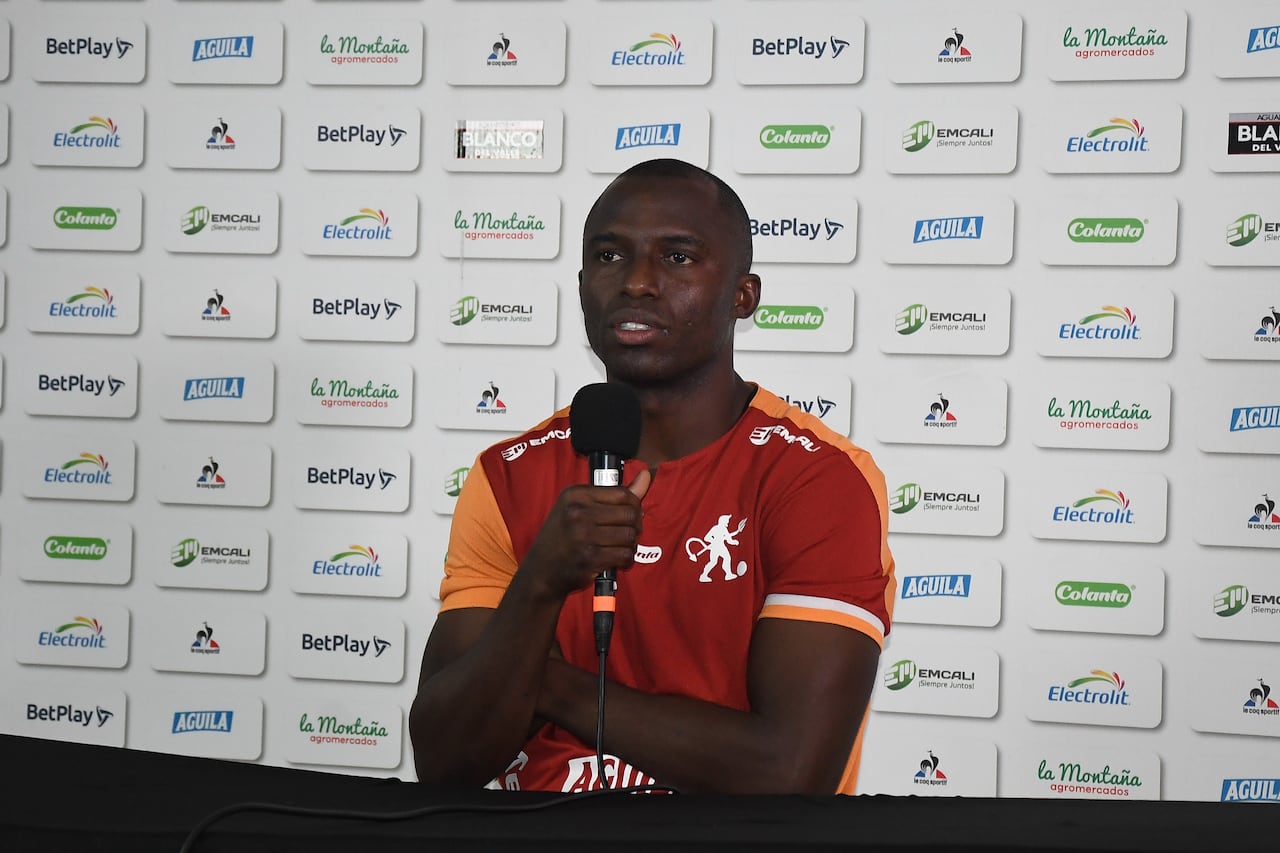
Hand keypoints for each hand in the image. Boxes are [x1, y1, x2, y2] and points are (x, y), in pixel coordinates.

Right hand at [520, 469, 651, 601]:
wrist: (542, 570)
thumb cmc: (563, 535)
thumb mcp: (579, 507)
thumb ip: (614, 494)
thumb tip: (645, 476)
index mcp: (575, 495)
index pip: (622, 493)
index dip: (634, 504)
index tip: (631, 514)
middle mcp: (578, 512)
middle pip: (629, 514)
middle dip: (635, 525)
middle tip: (628, 532)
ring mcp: (584, 536)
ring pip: (629, 535)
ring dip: (631, 543)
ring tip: (622, 545)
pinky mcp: (590, 559)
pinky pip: (625, 555)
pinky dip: (626, 558)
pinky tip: (617, 558)